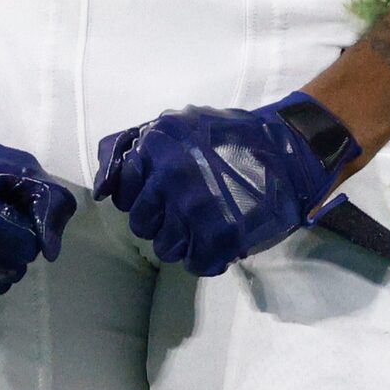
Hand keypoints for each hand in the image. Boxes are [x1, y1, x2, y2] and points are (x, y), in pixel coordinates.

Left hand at [93, 92, 358, 275]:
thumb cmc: (228, 136)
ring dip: (183, 240)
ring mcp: (195, 207)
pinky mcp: (220, 235)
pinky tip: (218, 237)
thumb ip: (135, 148)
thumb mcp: (176, 125)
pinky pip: (194, 263)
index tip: (161, 195)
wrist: (287, 149)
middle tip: (185, 209)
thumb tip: (102, 188)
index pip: (123, 194)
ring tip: (204, 222)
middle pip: (141, 224)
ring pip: (164, 248)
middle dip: (160, 220)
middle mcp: (170, 176)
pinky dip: (205, 256)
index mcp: (156, 146)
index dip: (142, 197)